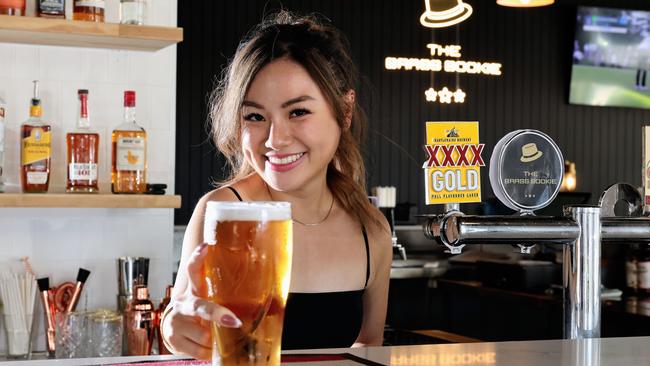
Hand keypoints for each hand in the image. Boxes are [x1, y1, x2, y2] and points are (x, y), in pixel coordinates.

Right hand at [161, 243, 241, 359]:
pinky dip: (208, 352)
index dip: (198, 258)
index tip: (206, 247)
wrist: (172, 328)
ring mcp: (176, 321)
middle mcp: (183, 303)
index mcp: (194, 290)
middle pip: (201, 307)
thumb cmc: (199, 313)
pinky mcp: (172, 339)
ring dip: (216, 341)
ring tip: (218, 339)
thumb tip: (273, 305)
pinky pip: (199, 351)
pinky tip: (210, 348)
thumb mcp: (209, 301)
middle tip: (234, 321)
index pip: (193, 270)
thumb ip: (228, 299)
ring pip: (204, 335)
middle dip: (218, 314)